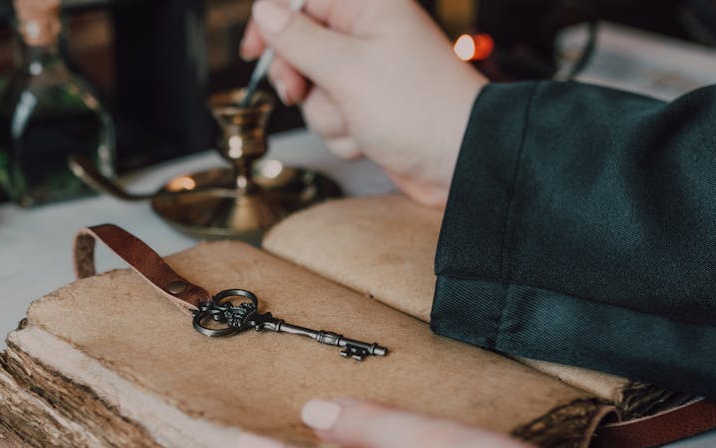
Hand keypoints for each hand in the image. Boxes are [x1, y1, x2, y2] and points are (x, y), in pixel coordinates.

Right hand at [240, 0, 487, 205]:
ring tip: (358, 120)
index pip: (301, 0)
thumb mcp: (348, 69)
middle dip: (300, 79)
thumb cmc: (421, 109)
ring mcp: (367, 76)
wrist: (460, 162)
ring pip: (312, 91)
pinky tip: (370, 138)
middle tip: (302, 91)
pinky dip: (343, 135)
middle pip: (300, 48)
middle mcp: (367, 37)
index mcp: (368, 8)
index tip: (254, 51)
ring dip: (327, 115)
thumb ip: (299, 40)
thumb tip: (265, 11)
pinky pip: (330, 119)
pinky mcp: (367, 111)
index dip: (272, 22)